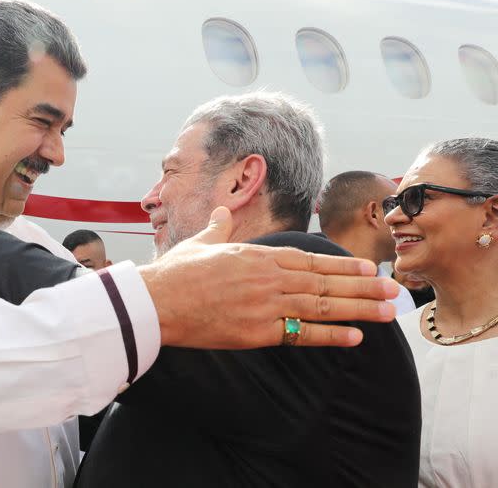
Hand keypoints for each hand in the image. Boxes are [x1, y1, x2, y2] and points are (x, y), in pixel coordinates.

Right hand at [139, 207, 398, 349]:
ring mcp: (266, 305)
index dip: (340, 264)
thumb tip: (220, 210)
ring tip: (386, 311)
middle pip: (324, 282)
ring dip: (358, 309)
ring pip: (321, 306)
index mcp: (257, 255)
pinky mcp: (257, 332)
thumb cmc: (175, 272)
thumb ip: (218, 227)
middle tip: (392, 290)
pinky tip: (355, 338)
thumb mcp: (200, 243)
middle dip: (361, 287)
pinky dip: (330, 336)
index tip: (365, 267)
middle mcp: (269, 278)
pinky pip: (301, 334)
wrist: (157, 302)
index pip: (309, 259)